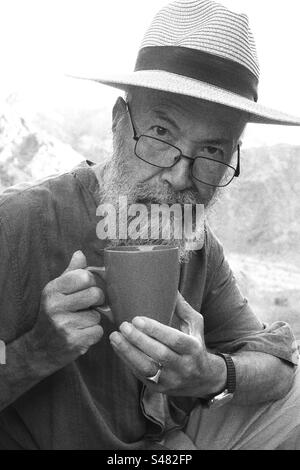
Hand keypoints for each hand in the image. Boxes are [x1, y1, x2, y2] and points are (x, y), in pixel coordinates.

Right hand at [29, 251, 104, 371]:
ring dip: (93, 319)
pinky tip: (82, 333)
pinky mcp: (74, 341)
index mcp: (53, 290)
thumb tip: (80, 254)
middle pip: (95, 294)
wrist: (41, 348)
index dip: (91, 282)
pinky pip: (98, 331)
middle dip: (97, 300)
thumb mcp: (57, 291)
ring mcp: (64, 325)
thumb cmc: (54, 314)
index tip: (86, 288)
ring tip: (80, 322)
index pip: (84, 276)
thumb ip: (70, 273)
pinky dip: (94, 333)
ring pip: (97, 314)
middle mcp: (55, 306)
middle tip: (88, 305)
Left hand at [109, 293, 225, 396]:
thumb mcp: (195, 325)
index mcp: (193, 348)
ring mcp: (171, 380)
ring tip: (115, 337)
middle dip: (138, 340)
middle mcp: (184, 366)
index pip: (174, 340)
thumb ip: (182, 308)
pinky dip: (127, 361)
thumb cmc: (196, 345)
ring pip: (147, 369)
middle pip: (159, 354)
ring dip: (128, 353)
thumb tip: (170, 287)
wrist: (204, 380)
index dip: (155, 330)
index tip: (137, 319)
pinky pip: (141, 376)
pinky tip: (118, 348)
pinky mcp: (159, 389)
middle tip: (123, 325)